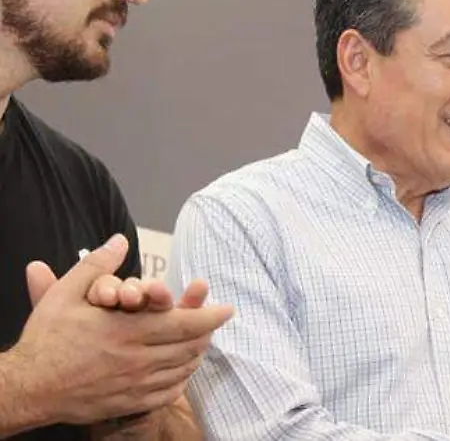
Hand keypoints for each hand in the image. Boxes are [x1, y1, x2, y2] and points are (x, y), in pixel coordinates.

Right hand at [10, 234, 233, 425]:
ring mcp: (134, 385)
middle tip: (214, 323)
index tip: (227, 308)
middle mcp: (137, 360)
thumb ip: (97, 266)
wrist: (27, 387)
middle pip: (189, 347)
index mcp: (128, 331)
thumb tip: (120, 240)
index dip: (211, 316)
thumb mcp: (65, 295)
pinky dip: (180, 379)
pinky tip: (179, 370)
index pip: (185, 324)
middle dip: (207, 333)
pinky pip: (167, 393)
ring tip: (200, 342)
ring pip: (181, 370)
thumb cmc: (46, 340)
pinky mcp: (128, 404)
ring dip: (195, 354)